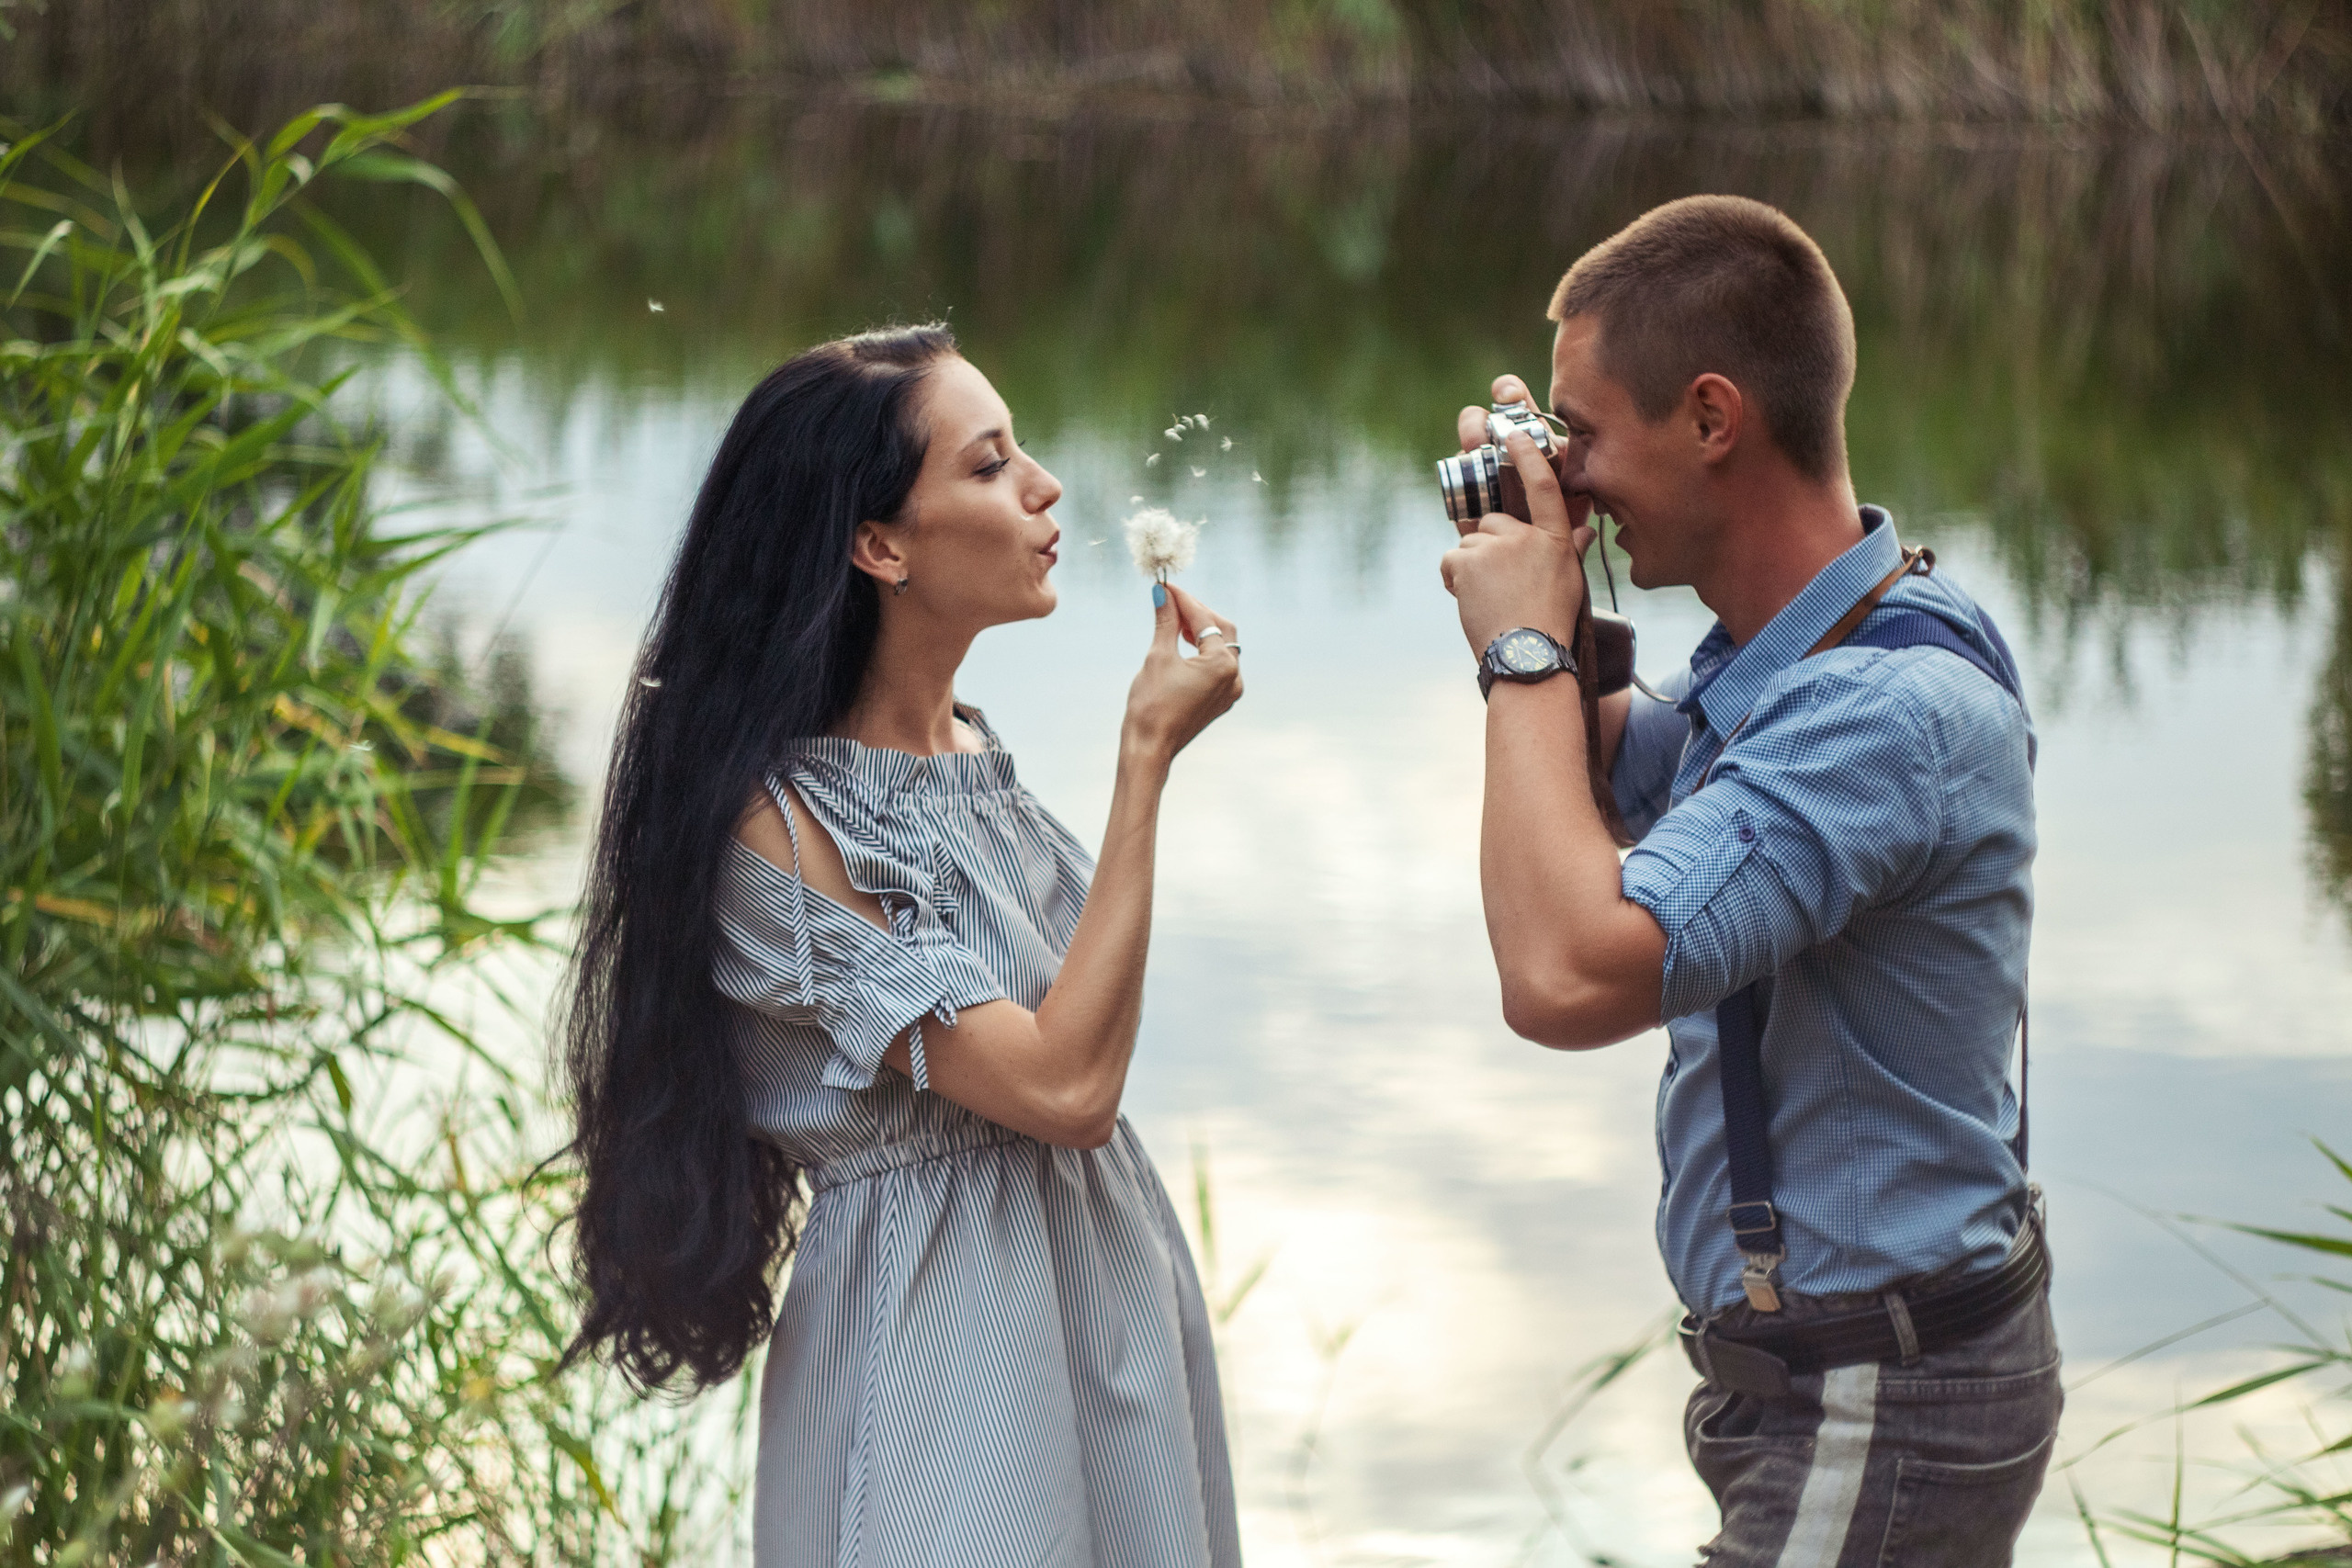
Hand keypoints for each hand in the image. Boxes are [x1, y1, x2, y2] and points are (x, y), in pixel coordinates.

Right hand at [1121, 583, 1242, 769]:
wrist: (1149, 749)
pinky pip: (1217, 666)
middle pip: (1222, 630)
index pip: (1205, 621)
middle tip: (1171, 599)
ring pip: (1221, 648)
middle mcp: (1234, 677)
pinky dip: (1202, 651)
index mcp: (1222, 665)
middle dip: (1197, 613)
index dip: (1184, 600)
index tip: (1165, 586)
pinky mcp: (1220, 700)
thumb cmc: (1151, 705)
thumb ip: (1165, 621)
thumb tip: (1162, 593)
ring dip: (1200, 630)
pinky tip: (1182, 642)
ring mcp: (1230, 691)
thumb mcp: (1158, 657)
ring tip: (1174, 619)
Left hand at [1439, 419, 1594, 655]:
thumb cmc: (1551, 621)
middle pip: (1493, 522)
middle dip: (1490, 547)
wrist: (1527, 654)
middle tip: (1501, 584)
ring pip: (1470, 543)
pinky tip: (1471, 600)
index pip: (1543, 487)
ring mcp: (1496, 546)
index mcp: (1554, 538)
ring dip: (1471, 567)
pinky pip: (1451, 559)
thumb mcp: (1570, 580)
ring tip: (1489, 598)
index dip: (1526, 456)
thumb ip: (1572, 548)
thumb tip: (1585, 529)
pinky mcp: (1468, 560)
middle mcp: (1525, 535)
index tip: (1510, 433)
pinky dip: (1454, 578)